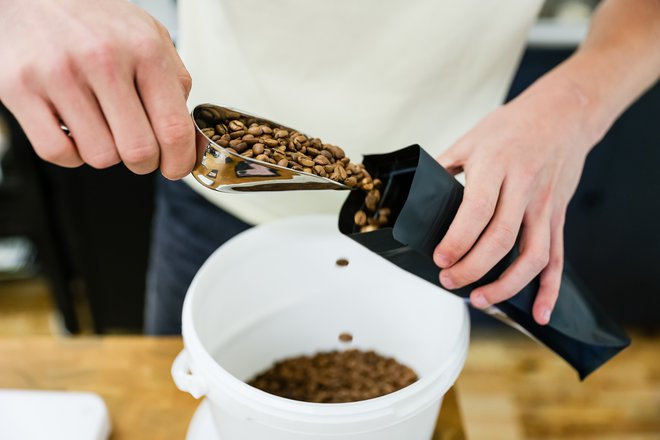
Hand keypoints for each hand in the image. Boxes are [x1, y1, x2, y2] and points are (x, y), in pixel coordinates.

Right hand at [0, 0, 194, 178]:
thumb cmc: (95, 20)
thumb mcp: (149, 35)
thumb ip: (174, 81)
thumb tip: (186, 133)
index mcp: (144, 49)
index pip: (173, 128)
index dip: (179, 161)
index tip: (175, 168)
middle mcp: (102, 59)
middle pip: (138, 151)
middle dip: (144, 162)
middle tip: (139, 152)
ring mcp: (58, 74)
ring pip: (99, 156)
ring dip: (106, 152)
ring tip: (101, 126)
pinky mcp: (19, 88)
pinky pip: (57, 152)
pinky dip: (70, 153)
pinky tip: (74, 130)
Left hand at [433, 79, 600, 324]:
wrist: (564, 112)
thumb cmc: (513, 125)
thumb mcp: (471, 137)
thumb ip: (444, 166)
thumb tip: (416, 193)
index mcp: (496, 166)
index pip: (476, 210)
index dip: (458, 239)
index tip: (440, 258)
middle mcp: (523, 187)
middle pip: (502, 238)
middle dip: (473, 267)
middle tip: (449, 280)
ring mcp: (544, 205)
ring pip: (533, 255)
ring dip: (508, 285)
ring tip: (481, 300)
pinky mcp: (558, 216)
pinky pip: (558, 257)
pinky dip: (551, 289)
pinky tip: (539, 312)